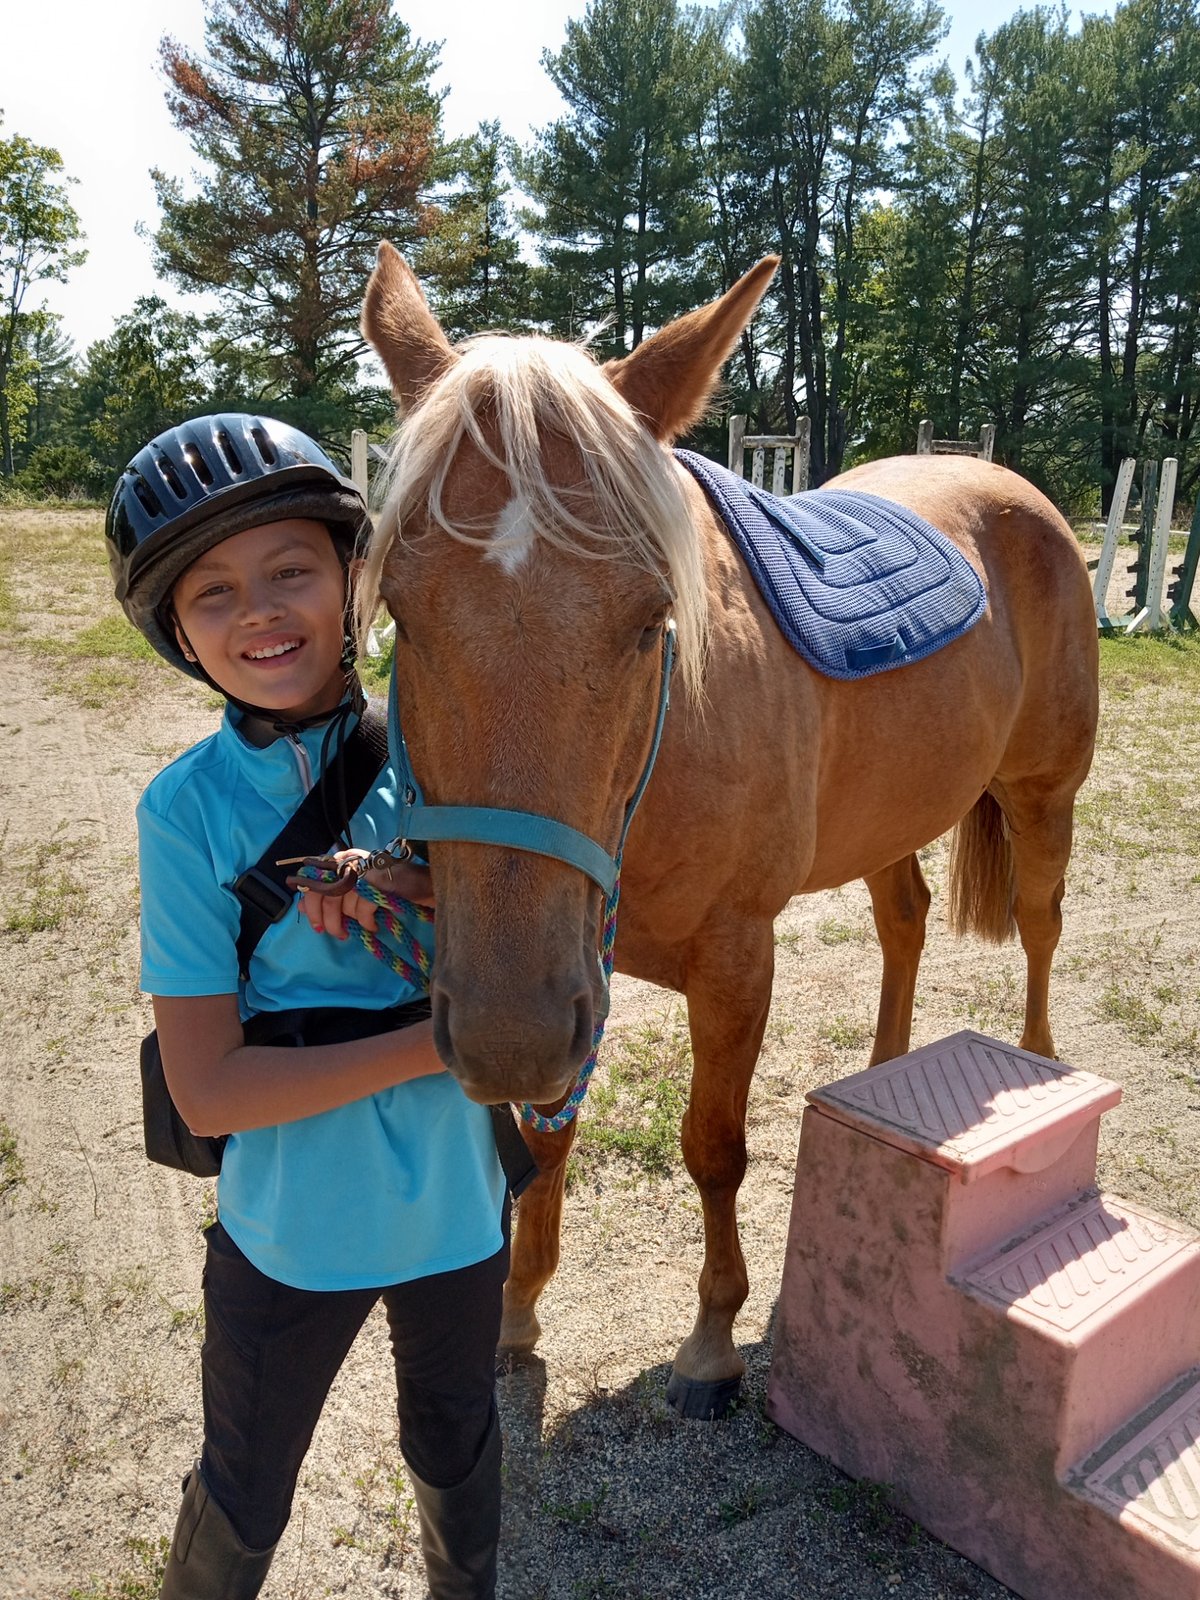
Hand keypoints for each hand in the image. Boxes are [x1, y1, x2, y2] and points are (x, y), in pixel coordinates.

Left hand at [290, 850, 433, 941]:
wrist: (424, 882)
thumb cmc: (389, 886)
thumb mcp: (355, 890)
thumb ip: (330, 895)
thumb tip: (301, 907)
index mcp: (341, 859)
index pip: (313, 880)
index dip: (311, 906)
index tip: (317, 925)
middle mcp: (350, 860)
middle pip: (325, 894)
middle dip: (328, 920)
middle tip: (338, 933)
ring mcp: (364, 870)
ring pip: (343, 904)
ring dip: (351, 922)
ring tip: (363, 927)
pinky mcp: (377, 882)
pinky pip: (362, 909)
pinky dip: (366, 921)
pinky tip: (373, 924)